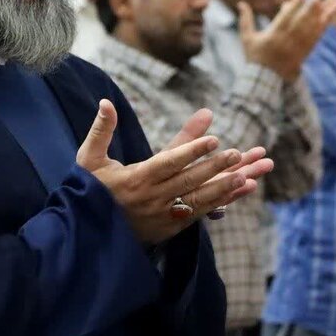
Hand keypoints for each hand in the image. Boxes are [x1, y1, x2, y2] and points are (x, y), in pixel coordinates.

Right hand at [76, 100, 273, 244]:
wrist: (87, 233)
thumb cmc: (89, 190)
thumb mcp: (89, 159)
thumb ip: (101, 130)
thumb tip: (106, 102)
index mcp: (136, 179)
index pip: (168, 163)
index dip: (191, 151)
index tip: (213, 139)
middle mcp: (152, 198)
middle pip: (189, 181)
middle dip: (215, 167)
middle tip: (237, 153)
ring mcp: (163, 215)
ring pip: (199, 199)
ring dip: (224, 188)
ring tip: (247, 175)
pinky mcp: (170, 227)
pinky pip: (200, 213)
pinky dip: (222, 202)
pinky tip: (240, 190)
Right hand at [238, 0, 335, 80]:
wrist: (265, 79)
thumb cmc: (255, 56)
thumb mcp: (247, 38)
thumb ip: (246, 20)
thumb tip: (241, 3)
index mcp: (272, 37)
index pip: (284, 20)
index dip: (293, 8)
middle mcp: (286, 42)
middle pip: (300, 24)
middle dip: (309, 11)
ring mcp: (297, 49)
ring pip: (311, 31)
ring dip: (322, 18)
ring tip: (330, 6)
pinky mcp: (304, 54)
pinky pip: (315, 39)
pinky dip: (322, 28)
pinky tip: (328, 18)